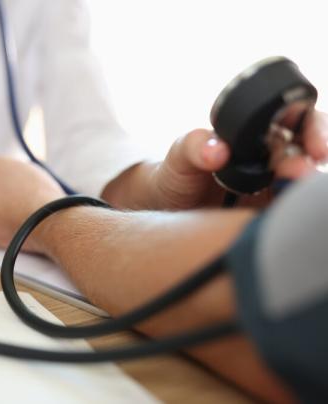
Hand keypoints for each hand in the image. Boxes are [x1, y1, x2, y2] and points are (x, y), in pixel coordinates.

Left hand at [0, 158, 64, 252]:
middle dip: (6, 190)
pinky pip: (26, 222)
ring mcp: (4, 240)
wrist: (53, 222)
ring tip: (34, 193)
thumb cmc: (23, 194)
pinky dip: (33, 214)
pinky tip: (43, 206)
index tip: (5, 176)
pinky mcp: (24, 245)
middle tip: (20, 182)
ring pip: (11, 211)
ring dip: (21, 200)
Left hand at [128, 110, 327, 209]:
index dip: (313, 128)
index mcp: (254, 133)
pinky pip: (288, 210)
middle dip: (307, 159)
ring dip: (302, 187)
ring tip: (294, 194)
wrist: (166, 208)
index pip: (295, 119)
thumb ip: (193, 146)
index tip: (315, 144)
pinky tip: (286, 216)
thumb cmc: (176, 174)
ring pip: (301, 182)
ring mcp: (272, 186)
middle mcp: (270, 157)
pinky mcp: (266, 212)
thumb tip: (217, 149)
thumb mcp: (179, 156)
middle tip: (301, 172)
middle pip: (304, 152)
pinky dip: (292, 211)